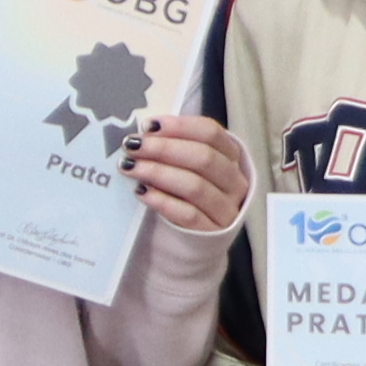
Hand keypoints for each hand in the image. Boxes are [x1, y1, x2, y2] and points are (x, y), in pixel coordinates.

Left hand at [128, 110, 252, 237]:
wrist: (196, 240)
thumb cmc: (187, 194)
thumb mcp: (189, 167)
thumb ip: (175, 147)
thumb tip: (144, 132)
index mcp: (232, 157)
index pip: (211, 133)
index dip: (179, 126)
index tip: (149, 125)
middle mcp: (235, 182)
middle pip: (203, 158)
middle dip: (163, 148)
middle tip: (132, 146)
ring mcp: (227, 209)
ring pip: (194, 186)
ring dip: (158, 172)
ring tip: (130, 167)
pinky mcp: (212, 233)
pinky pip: (187, 214)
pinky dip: (162, 200)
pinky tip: (141, 191)